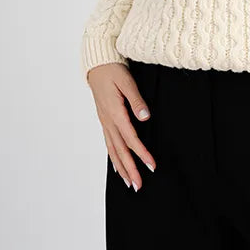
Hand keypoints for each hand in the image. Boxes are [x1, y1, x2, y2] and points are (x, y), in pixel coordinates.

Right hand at [87, 62, 156, 191]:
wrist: (97, 64)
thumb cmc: (113, 70)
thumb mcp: (127, 81)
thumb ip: (136, 100)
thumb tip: (145, 117)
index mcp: (115, 112)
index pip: (131, 138)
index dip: (141, 153)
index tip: (151, 166)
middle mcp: (108, 120)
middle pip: (120, 150)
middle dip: (130, 169)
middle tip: (139, 186)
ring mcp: (104, 121)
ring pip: (113, 149)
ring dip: (121, 167)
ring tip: (129, 183)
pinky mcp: (104, 119)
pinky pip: (108, 143)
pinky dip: (113, 157)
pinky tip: (117, 166)